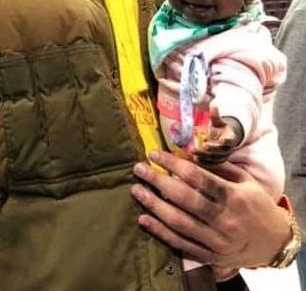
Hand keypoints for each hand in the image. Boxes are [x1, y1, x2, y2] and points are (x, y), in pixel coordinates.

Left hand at [130, 150, 290, 268]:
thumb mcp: (244, 180)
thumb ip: (218, 168)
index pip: (198, 177)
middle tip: (139, 169)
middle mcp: (224, 219)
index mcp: (234, 196)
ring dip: (153, 205)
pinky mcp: (210, 256)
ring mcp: (216, 241)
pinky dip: (160, 232)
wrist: (273, 242)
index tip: (154, 154)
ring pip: (179, 222)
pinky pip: (180, 244)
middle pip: (184, 198)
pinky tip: (144, 219)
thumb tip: (188, 153)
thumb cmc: (256, 204)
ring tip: (137, 191)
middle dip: (157, 182)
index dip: (173, 164)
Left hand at [194, 110, 243, 164]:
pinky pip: (212, 163)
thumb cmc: (221, 128)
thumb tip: (213, 104)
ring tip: (193, 153)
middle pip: (220, 151)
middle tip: (200, 147)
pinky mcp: (218, 161)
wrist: (226, 138)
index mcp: (230, 138)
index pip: (228, 141)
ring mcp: (224, 156)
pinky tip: (195, 159)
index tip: (216, 141)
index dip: (224, 142)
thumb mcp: (219, 121)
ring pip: (215, 158)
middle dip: (210, 149)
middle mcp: (228, 149)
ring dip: (204, 157)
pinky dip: (204, 162)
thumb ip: (215, 115)